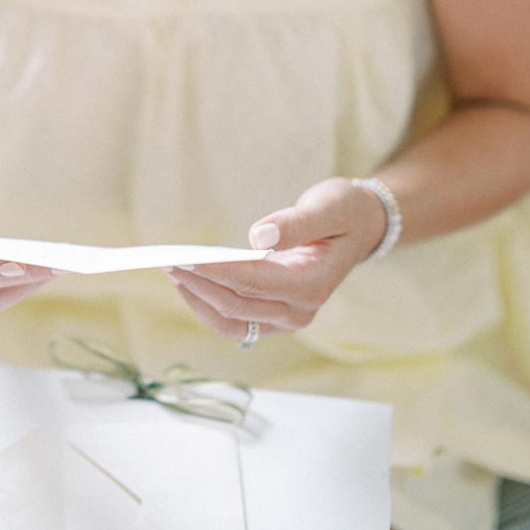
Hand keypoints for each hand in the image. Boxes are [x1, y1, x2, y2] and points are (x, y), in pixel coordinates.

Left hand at [166, 177, 387, 340]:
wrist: (361, 226)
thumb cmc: (345, 211)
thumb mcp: (328, 206)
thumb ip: (296, 222)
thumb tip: (259, 235)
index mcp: (313, 284)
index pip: (253, 283)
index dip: (217, 272)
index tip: (185, 258)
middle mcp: (301, 310)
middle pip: (237, 306)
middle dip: (199, 284)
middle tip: (167, 260)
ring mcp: (288, 318)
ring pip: (232, 322)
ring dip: (199, 300)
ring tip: (172, 271)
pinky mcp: (275, 317)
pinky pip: (235, 322)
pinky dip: (209, 306)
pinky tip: (190, 283)